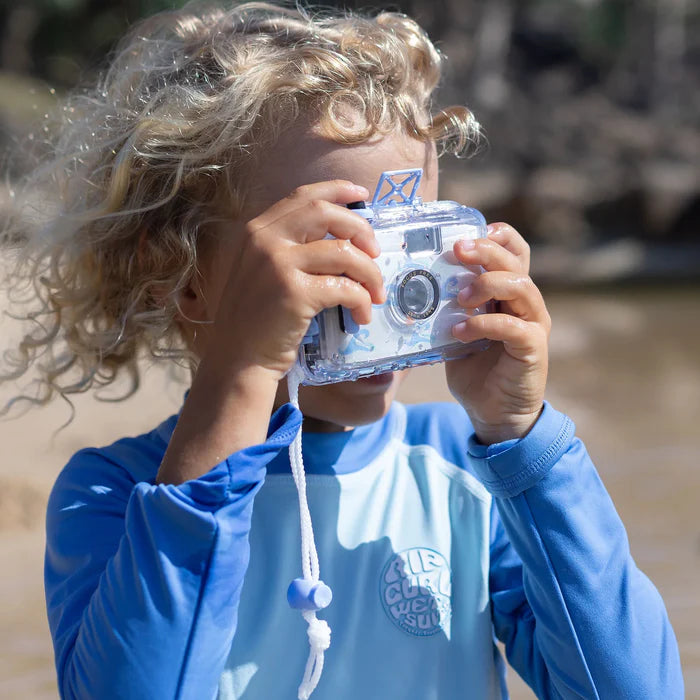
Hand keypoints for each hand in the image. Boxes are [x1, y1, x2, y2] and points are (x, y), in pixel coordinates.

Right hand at [158, 180, 385, 483]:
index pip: (303, 197)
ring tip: (376, 294)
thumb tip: (342, 239)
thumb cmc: (255, 320)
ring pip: (344, 252)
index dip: (337, 191)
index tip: (361, 195)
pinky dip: (361, 301)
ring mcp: (278, 264)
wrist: (238, 360)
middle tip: (376, 252)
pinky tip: (361, 316)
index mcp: (258, 230)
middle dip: (360, 228)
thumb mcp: (263, 272)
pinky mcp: (294, 293)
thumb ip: (290, 249)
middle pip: (326, 213)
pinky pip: (344, 287)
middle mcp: (266, 240)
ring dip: (370, 273)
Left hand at [445, 223, 550, 444]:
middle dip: (486, 251)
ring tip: (459, 298)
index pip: (514, 253)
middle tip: (458, 251)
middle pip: (515, 262)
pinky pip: (512, 327)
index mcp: (509, 295)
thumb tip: (411, 287)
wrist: (492, 413)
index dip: (498, 236)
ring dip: (487, 285)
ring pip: (520, 286)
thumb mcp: (456, 333)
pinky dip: (483, 324)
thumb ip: (447, 310)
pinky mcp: (533, 348)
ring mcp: (533, 325)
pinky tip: (459, 332)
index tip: (470, 232)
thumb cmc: (475, 370)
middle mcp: (526, 304)